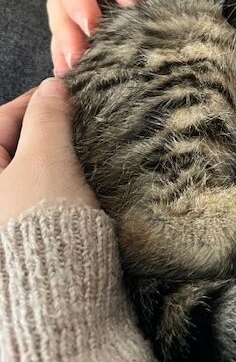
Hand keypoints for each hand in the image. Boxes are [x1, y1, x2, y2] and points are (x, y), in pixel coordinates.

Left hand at [0, 78, 97, 226]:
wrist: (54, 296)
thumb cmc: (42, 225)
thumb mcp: (47, 158)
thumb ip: (48, 116)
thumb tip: (52, 87)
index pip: (4, 117)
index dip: (40, 101)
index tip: (72, 95)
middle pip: (13, 145)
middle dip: (47, 132)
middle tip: (79, 127)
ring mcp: (1, 214)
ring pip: (25, 169)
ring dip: (52, 158)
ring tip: (80, 157)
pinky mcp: (13, 234)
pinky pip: (31, 194)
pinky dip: (51, 185)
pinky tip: (73, 187)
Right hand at [48, 0, 165, 75]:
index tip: (90, 23)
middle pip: (61, 1)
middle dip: (66, 30)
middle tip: (75, 58)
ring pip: (67, 22)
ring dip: (68, 47)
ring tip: (71, 73)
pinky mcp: (101, 17)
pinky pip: (85, 35)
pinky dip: (83, 53)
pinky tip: (80, 74)